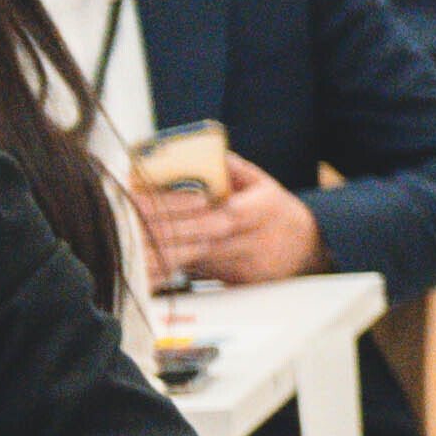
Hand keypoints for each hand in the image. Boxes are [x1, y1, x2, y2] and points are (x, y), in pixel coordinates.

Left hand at [141, 158, 321, 284]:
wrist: (309, 250)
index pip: (219, 213)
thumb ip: (231, 167)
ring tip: (130, 251)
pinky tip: (146, 273)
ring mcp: (247, 265)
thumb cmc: (276, 212)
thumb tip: (197, 152)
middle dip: (162, 234)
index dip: (182, 211)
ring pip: (198, 262)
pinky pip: (199, 276)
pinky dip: (171, 273)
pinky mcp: (239, 283)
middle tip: (126, 227)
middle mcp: (255, 240)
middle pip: (203, 240)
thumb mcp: (262, 183)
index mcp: (262, 209)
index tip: (147, 204)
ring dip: (161, 257)